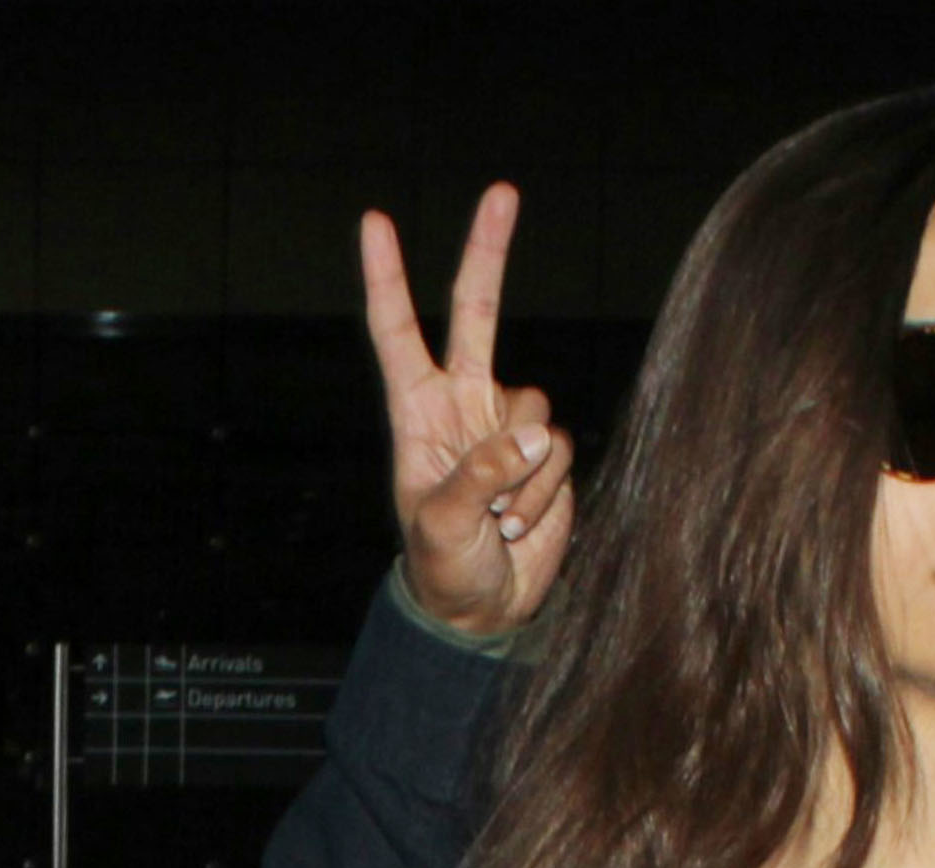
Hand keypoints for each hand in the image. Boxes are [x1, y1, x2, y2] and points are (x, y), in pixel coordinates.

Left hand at [364, 183, 576, 638]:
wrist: (483, 609)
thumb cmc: (443, 566)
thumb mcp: (441, 522)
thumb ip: (480, 473)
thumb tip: (533, 438)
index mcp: (418, 412)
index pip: (398, 333)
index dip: (387, 278)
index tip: (376, 222)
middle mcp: (463, 405)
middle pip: (477, 313)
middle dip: (488, 252)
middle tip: (502, 191)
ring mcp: (507, 428)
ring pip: (534, 411)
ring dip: (522, 473)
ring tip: (498, 518)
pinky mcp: (546, 456)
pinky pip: (558, 454)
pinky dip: (543, 492)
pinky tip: (519, 524)